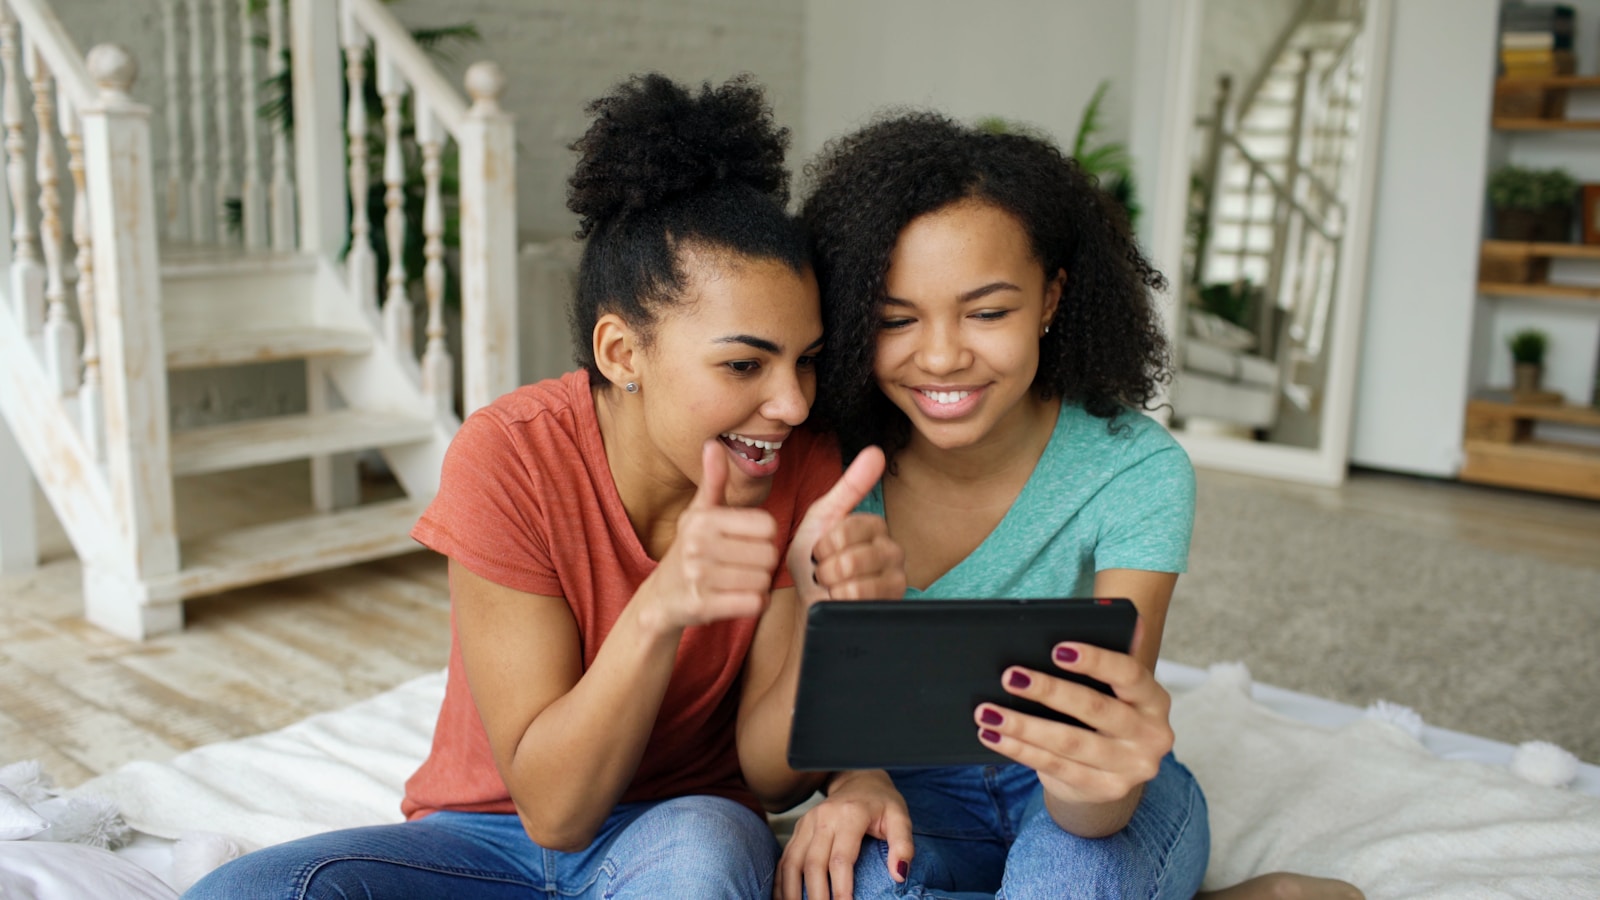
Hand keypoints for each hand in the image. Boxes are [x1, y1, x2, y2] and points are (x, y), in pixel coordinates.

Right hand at [640, 440, 779, 632]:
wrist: (661, 597)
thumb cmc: (689, 550)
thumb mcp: (699, 514)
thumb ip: (713, 481)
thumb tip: (712, 445)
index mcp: (704, 519)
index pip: (767, 525)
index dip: (764, 537)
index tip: (747, 541)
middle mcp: (698, 545)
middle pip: (769, 554)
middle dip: (763, 563)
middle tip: (744, 565)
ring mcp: (698, 577)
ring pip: (763, 581)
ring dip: (758, 584)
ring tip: (739, 581)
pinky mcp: (702, 607)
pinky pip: (754, 603)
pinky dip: (754, 603)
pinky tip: (739, 598)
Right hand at [776, 770, 913, 899]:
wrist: (857, 779)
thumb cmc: (881, 802)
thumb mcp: (900, 817)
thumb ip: (903, 844)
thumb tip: (899, 874)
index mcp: (850, 815)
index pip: (841, 858)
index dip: (841, 887)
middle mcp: (823, 818)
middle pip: (813, 864)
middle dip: (816, 896)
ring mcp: (806, 823)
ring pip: (792, 862)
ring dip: (792, 892)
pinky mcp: (798, 829)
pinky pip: (784, 858)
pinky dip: (781, 882)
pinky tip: (783, 899)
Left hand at [789, 446, 904, 603]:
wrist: (809, 603)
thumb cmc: (814, 561)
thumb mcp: (821, 518)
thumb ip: (850, 486)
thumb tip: (876, 451)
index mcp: (873, 526)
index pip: (848, 528)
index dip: (825, 543)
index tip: (820, 549)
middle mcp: (891, 549)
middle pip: (852, 557)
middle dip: (827, 568)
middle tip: (826, 571)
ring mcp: (895, 577)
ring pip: (857, 580)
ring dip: (832, 586)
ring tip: (833, 585)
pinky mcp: (893, 602)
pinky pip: (861, 600)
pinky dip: (840, 601)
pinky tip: (842, 600)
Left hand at [973, 619, 1173, 808]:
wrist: (1112, 772)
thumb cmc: (1106, 715)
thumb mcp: (1114, 689)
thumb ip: (1108, 660)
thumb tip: (1122, 617)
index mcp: (1154, 700)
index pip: (1129, 674)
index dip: (1095, 660)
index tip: (1057, 649)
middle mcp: (1151, 735)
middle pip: (1094, 708)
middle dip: (1048, 691)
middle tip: (1010, 676)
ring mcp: (1130, 767)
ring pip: (1068, 742)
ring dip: (1023, 725)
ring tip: (988, 711)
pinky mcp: (1104, 789)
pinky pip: (1054, 766)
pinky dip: (1019, 750)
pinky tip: (994, 736)